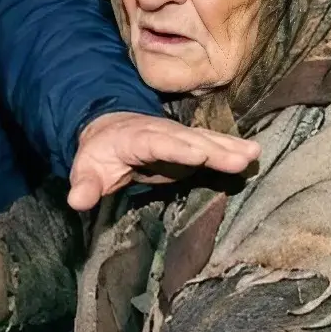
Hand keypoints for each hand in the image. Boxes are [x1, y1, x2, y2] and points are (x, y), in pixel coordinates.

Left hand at [67, 111, 259, 211]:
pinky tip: (253, 153)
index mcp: (135, 138)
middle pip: (189, 140)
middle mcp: (162, 133)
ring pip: (205, 140)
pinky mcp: (191, 144)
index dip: (177, 148)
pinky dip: (232, 148)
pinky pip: (213, 145)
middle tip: (241, 157)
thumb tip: (76, 201)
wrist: (112, 131)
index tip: (198, 155)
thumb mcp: (87, 168)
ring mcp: (179, 137)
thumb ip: (84, 184)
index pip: (157, 143)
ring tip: (253, 153)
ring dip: (229, 147)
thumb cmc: (100, 154)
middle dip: (214, 149)